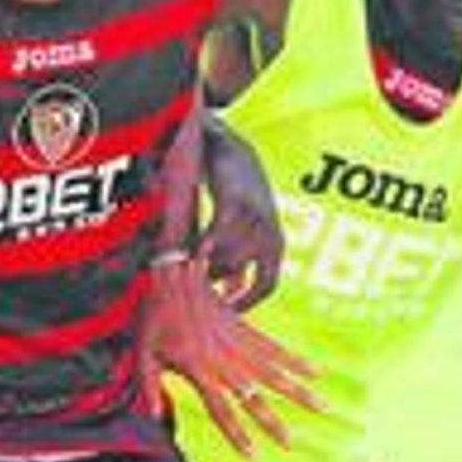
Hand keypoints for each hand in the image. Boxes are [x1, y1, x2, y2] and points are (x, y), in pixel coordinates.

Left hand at [139, 258, 320, 455]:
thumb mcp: (142, 352)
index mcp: (198, 369)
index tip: (253, 455)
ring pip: (274, 373)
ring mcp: (238, 343)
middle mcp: (224, 360)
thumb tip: (153, 417)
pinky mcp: (246, 328)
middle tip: (290, 444)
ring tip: (323, 408)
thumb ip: (148, 385)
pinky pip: (275, 347)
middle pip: (254, 398)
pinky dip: (297, 361)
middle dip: (273, 423)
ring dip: (299, 393)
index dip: (237, 434)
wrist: (173, 272)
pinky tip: (317, 373)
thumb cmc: (154, 315)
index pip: (221, 410)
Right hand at [202, 124, 284, 310]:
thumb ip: (237, 263)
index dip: (246, 302)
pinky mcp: (234, 202)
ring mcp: (254, 218)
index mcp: (275, 245)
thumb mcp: (244, 234)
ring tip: (185, 259)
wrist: (231, 152)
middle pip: (239, 274)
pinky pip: (215, 236)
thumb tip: (226, 294)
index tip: (223, 309)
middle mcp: (270, 234)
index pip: (267, 285)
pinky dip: (200, 246)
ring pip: (224, 257)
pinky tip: (188, 248)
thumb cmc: (236, 199)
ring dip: (203, 262)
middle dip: (214, 282)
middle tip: (193, 284)